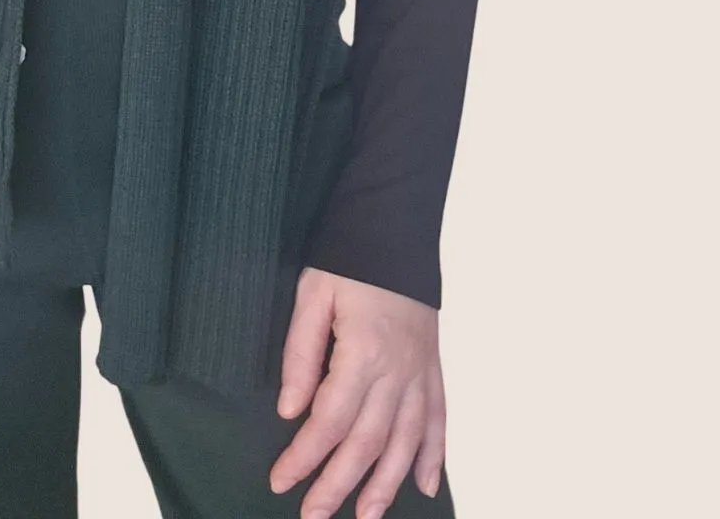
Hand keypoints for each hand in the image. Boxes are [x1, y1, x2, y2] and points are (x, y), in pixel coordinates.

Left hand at [269, 267, 445, 516]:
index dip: (304, 456)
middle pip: (368, 443)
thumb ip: (301, 353)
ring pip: (406, 442)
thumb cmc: (349, 259)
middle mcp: (397, 371)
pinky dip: (434, 456)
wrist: (396, 228)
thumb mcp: (312, 295)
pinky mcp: (433, 368)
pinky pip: (439, 420)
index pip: (329, 420)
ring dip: (385, 485)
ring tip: (363, 517)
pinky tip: (424, 486)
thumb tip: (290, 410)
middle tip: (311, 515)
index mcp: (363, 352)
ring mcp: (420, 372)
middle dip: (338, 485)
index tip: (280, 480)